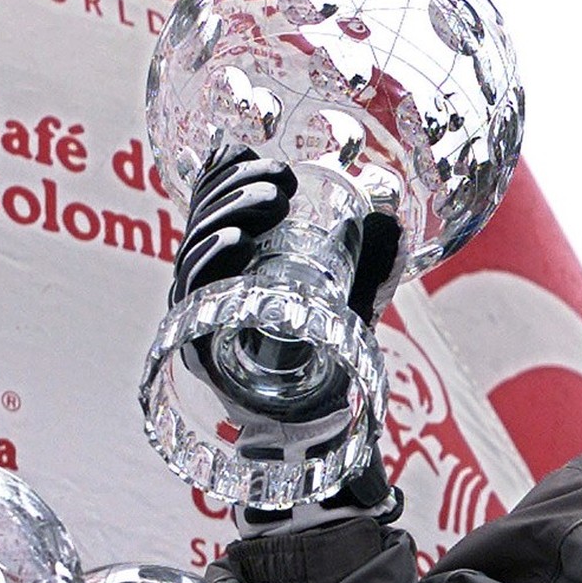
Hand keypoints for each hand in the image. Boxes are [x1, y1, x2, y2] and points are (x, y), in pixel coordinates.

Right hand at [165, 143, 404, 529]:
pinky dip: (210, 262)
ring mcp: (199, 315)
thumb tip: (391, 220)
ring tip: (267, 200)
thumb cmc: (331, 360)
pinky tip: (234, 242)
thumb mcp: (355, 301)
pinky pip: (190, 298)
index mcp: (236, 264)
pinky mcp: (194, 347)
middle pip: (202, 222)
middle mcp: (210, 285)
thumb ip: (372, 263)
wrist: (325, 431)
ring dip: (227, 215)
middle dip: (234, 188)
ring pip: (194, 251)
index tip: (255, 151)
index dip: (224, 174)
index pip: (214, 207)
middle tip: (279, 181)